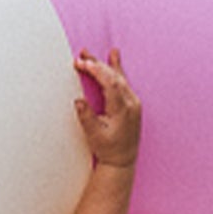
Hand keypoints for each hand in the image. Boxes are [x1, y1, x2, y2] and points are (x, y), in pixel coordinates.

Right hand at [73, 48, 139, 168]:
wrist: (123, 160)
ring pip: (119, 78)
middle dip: (97, 64)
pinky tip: (114, 55)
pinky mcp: (132, 103)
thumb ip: (87, 117)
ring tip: (91, 53)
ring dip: (105, 64)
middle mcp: (131, 104)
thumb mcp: (94, 136)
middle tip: (81, 54)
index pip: (110, 83)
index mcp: (123, 110)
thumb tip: (78, 101)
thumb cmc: (108, 149)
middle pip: (114, 77)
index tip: (82, 63)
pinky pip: (124, 82)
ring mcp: (134, 102)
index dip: (96, 71)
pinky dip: (116, 69)